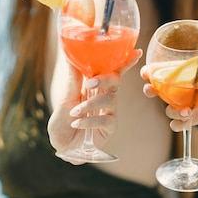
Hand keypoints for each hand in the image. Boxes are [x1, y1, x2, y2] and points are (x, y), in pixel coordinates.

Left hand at [49, 49, 141, 163]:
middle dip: (105, 79)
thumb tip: (69, 53)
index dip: (125, 61)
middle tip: (89, 83)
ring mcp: (109, 111)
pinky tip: (77, 124)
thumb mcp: (64, 98)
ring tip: (74, 113)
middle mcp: (104, 96)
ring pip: (110, 99)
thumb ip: (73, 78)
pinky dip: (89, 121)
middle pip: (115, 80)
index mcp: (95, 86)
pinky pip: (106, 120)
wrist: (61, 146)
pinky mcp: (110, 127)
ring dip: (90, 105)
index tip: (135, 51)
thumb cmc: (63, 122)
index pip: (111, 69)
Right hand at [141, 57, 197, 131]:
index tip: (146, 72)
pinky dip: (180, 124)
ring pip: (168, 110)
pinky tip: (187, 121)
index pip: (158, 72)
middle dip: (149, 90)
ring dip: (172, 111)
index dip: (149, 72)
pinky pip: (179, 123)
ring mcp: (183, 105)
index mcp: (180, 74)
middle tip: (150, 90)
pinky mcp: (191, 118)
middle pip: (155, 91)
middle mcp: (176, 90)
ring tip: (186, 111)